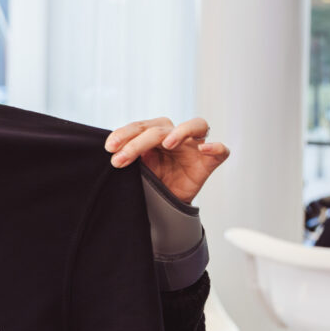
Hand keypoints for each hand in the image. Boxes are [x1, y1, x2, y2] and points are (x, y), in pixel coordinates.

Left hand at [103, 117, 228, 204]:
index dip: (124, 134)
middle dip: (137, 142)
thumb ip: (128, 157)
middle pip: (160, 128)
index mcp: (155, 134)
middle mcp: (175, 136)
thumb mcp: (136, 168)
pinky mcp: (209, 162)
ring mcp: (194, 147)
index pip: (140, 126)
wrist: (165, 205)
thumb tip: (111, 153)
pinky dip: (215, 147)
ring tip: (166, 144)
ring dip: (180, 132)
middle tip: (119, 159)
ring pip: (195, 125)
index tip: (109, 148)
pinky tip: (204, 149)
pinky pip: (220, 150)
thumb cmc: (152, 180)